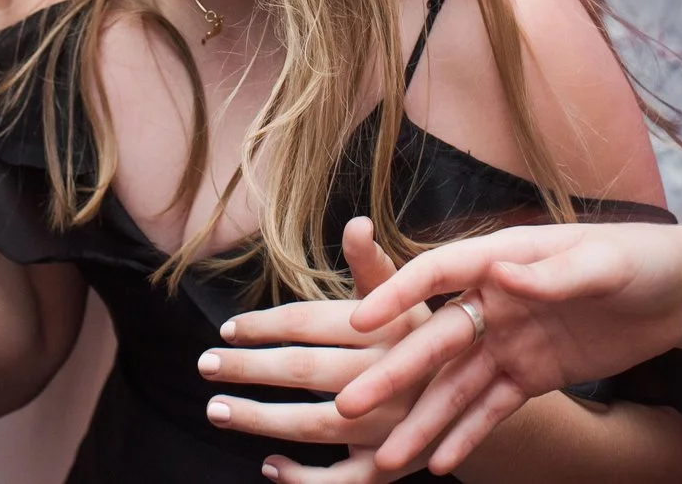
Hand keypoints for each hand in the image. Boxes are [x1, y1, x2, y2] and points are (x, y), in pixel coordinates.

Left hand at [199, 219, 429, 481]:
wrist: (476, 398)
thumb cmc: (424, 337)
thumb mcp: (409, 298)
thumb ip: (374, 265)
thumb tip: (356, 222)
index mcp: (388, 330)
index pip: (313, 323)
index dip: (266, 325)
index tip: (228, 329)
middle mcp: (389, 378)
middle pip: (305, 371)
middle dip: (250, 368)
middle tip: (205, 364)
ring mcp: (389, 427)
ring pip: (315, 425)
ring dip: (260, 420)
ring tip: (217, 409)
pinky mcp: (390, 467)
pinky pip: (343, 481)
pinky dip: (304, 478)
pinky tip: (270, 466)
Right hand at [334, 221, 681, 476]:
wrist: (681, 293)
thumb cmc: (642, 259)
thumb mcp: (604, 262)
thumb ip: (553, 273)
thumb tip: (503, 274)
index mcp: (503, 258)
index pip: (437, 274)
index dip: (397, 296)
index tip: (360, 323)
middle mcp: (495, 301)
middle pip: (434, 341)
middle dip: (393, 375)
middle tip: (349, 406)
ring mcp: (511, 341)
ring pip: (455, 386)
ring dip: (422, 419)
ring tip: (389, 457)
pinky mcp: (532, 375)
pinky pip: (492, 409)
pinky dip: (467, 435)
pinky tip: (441, 462)